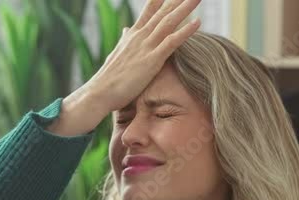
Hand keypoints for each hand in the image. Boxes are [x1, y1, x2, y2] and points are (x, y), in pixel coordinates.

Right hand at [83, 0, 201, 112]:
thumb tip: (126, 30)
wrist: (100, 92)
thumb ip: (125, 40)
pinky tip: (198, 22)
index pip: (149, 11)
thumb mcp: (117, 54)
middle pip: (162, 12)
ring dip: (185, 8)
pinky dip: (185, 31)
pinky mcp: (152, 60)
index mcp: (132, 35)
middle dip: (176, 0)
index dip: (159, 0)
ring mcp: (146, 46)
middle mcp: (139, 36)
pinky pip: (172, 42)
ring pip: (169, 22)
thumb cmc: (108, 79)